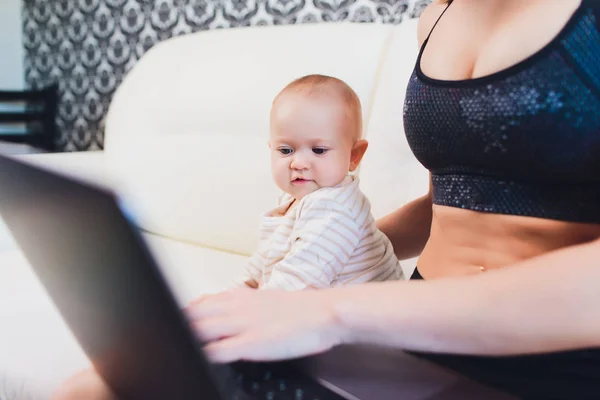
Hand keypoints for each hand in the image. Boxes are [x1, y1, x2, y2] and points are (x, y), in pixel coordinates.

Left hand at [185, 287, 344, 362]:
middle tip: (165, 335)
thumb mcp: (265, 300)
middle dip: (177, 325)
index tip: (173, 321)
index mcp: (239, 296)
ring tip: (172, 345)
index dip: (183, 314)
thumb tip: (226, 312)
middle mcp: (236, 307)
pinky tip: (196, 358)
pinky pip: (219, 350)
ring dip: (185, 337)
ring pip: (200, 329)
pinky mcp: (251, 343)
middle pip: (193, 315)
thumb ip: (242, 306)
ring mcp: (242, 325)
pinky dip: (204, 354)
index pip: (199, 303)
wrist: (325, 312)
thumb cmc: (300, 310)